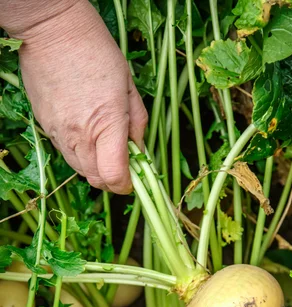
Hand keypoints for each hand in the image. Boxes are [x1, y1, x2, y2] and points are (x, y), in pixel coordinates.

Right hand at [16, 1, 146, 193]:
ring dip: (96, 167)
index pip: (114, 177)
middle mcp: (80, 136)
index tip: (134, 178)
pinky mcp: (46, 128)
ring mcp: (60, 134)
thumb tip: (140, 150)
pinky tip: (87, 134)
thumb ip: (137, 124)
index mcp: (106, 126)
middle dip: (113, 178)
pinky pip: (66, 153)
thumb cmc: (96, 52)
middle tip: (123, 162)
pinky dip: (80, 154)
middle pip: (97, 180)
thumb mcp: (129, 86)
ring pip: (80, 170)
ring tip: (105, 146)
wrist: (53, 31)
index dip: (126, 184)